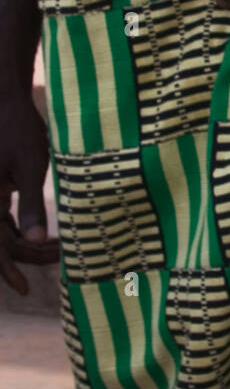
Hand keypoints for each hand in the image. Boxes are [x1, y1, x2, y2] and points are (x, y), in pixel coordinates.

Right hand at [0, 92, 58, 295]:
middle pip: (4, 242)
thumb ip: (31, 205)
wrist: (7, 99)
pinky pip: (7, 220)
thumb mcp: (31, 167)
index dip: (7, 271)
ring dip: (30, 244)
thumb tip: (36, 242)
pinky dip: (26, 229)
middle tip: (64, 256)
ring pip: (6, 233)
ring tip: (63, 247)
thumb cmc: (19, 129)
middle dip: (31, 255)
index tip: (25, 289)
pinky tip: (51, 233)